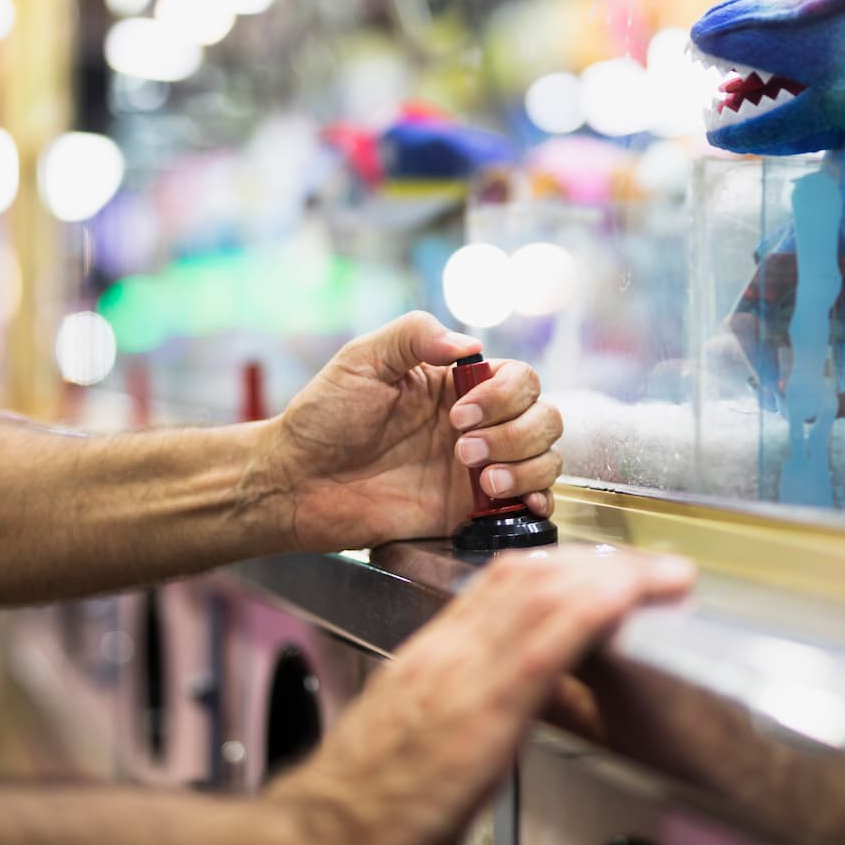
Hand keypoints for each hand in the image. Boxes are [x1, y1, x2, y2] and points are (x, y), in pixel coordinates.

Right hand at [266, 544, 695, 844]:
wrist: (315, 840)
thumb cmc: (363, 802)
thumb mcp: (416, 732)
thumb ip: (459, 700)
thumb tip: (509, 696)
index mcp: (431, 654)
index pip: (501, 581)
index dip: (562, 565)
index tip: (604, 568)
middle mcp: (446, 651)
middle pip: (529, 574)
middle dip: (597, 562)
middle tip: (649, 567)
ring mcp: (462, 674)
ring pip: (543, 593)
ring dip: (614, 575)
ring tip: (661, 578)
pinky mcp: (481, 711)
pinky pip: (546, 643)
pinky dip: (594, 610)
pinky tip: (630, 598)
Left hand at [268, 311, 563, 550]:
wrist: (298, 483)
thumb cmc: (324, 417)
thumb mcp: (363, 359)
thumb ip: (414, 335)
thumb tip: (470, 344)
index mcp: (456, 384)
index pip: (520, 379)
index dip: (504, 396)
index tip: (459, 415)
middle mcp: (476, 423)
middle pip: (544, 417)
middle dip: (515, 434)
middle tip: (462, 450)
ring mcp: (477, 467)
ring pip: (545, 458)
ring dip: (525, 467)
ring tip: (481, 482)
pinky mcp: (470, 510)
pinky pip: (529, 501)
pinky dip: (538, 499)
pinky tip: (518, 501)